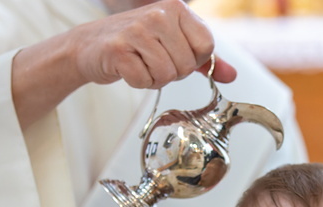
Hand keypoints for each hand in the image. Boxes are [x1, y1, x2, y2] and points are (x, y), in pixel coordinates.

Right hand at [72, 0, 235, 88]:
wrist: (90, 45)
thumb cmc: (136, 44)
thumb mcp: (174, 44)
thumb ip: (204, 60)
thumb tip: (232, 76)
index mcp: (176, 8)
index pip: (206, 46)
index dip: (193, 60)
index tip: (175, 54)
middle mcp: (159, 13)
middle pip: (187, 65)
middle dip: (172, 73)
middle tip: (152, 60)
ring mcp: (137, 29)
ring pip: (167, 75)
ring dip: (154, 79)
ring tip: (140, 64)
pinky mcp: (119, 49)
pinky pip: (145, 81)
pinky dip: (138, 82)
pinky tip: (128, 68)